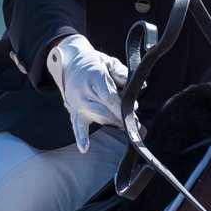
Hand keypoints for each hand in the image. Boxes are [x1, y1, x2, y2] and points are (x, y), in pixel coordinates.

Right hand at [45, 34, 127, 151]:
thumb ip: (122, 73)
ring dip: (112, 123)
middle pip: (105, 111)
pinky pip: (76, 126)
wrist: (70, 65)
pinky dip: (80, 137)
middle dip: (121, 119)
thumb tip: (140, 86)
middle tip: (136, 124)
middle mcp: (85, 93)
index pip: (110, 98)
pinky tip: (84, 148)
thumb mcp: (109, 62)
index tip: (134, 112)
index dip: (122, 108)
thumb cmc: (94, 64)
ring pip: (97, 119)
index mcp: (94, 79)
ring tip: (124, 127)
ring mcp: (78, 104)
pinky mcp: (74, 112)